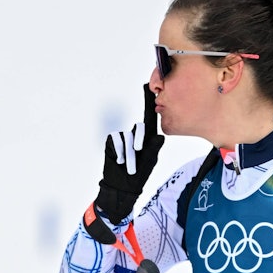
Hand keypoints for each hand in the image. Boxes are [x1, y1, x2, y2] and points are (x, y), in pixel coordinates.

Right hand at [93, 85, 164, 222]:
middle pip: (139, 128)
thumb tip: (160, 137)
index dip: (148, 102)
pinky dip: (120, 151)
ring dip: (129, 153)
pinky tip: (120, 161)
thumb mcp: (149, 162)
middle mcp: (135, 135)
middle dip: (138, 141)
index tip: (147, 87)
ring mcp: (123, 138)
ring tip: (128, 165)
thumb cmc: (139, 175)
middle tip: (138, 152)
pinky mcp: (113, 142)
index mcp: (147, 138)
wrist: (122, 186)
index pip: (149, 118)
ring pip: (127, 137)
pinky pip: (117, 140)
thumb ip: (154, 149)